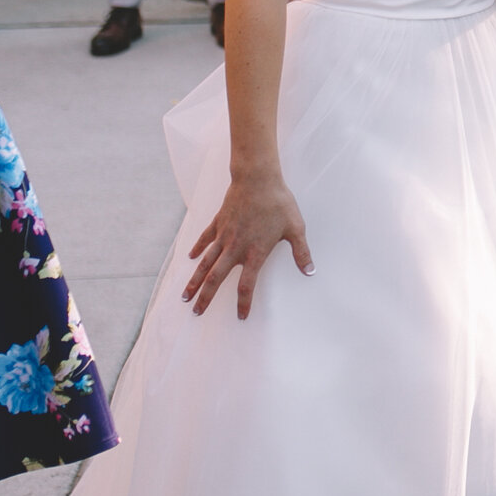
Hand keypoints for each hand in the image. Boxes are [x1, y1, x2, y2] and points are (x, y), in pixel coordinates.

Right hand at [184, 171, 312, 319]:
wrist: (258, 178)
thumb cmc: (279, 203)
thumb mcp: (296, 228)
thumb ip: (302, 252)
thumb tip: (310, 272)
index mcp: (255, 252)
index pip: (247, 285)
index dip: (243, 303)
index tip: (241, 317)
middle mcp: (235, 248)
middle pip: (216, 278)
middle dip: (205, 297)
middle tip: (196, 313)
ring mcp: (224, 235)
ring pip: (205, 262)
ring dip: (194, 280)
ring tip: (185, 296)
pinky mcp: (218, 222)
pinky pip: (205, 238)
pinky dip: (197, 249)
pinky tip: (190, 258)